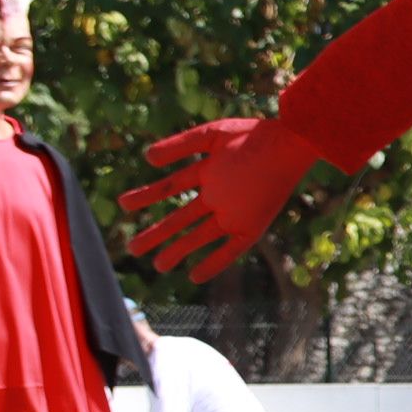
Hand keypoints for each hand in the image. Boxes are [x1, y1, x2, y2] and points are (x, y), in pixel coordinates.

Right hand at [121, 115, 320, 279]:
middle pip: (181, 217)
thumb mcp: (211, 136)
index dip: (147, 195)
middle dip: (157, 233)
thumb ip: (179, 146)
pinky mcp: (253, 226)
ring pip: (200, 235)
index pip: (172, 186)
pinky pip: (231, 249)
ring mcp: (235, 212)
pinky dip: (214, 262)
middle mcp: (220, 195)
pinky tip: (194, 275)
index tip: (123, 204)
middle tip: (132, 247)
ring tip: (157, 265)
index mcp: (210, 171)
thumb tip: (147, 159)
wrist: (288, 145)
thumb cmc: (253, 136)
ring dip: (178, 249)